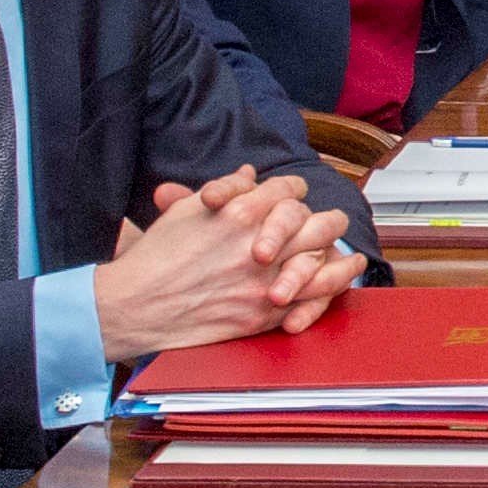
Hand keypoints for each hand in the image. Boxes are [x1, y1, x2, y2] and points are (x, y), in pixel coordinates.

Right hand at [92, 167, 364, 354]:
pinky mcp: (264, 312)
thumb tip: (249, 175)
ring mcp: (265, 279)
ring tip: (352, 253)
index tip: (295, 197)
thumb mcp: (187, 211)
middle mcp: (259, 243)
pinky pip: (312, 297)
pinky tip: (345, 277)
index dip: (293, 192)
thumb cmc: (155, 258)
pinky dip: (333, 285)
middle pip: (314, 222)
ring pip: (320, 258)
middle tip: (333, 221)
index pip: (287, 190)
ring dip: (340, 253)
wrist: (135, 306)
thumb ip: (225, 191)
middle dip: (326, 220)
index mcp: (240, 212)